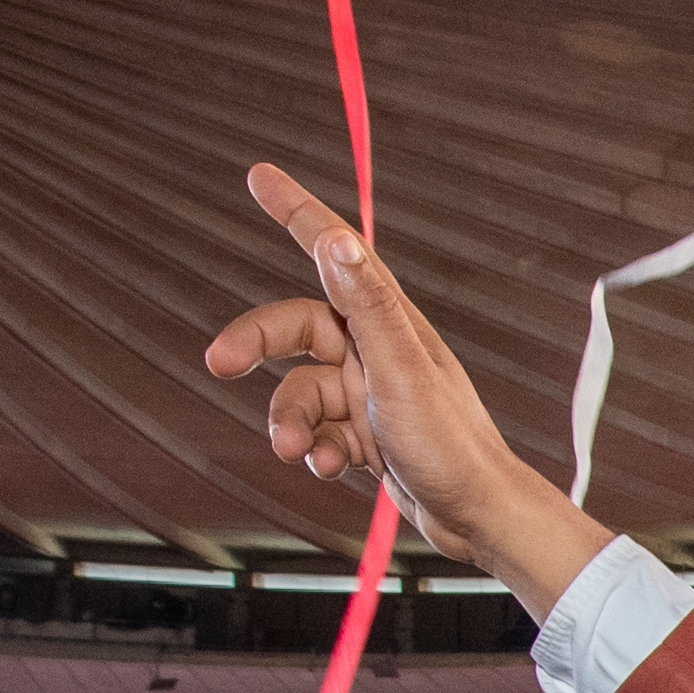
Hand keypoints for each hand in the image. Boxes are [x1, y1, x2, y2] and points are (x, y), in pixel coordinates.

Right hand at [207, 166, 610, 614]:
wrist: (477, 517)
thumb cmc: (449, 443)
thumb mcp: (401, 370)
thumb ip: (367, 306)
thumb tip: (337, 240)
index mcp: (389, 321)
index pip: (335, 251)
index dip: (297, 212)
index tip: (259, 175)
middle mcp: (376, 349)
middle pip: (294, 328)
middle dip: (255, 344)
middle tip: (216, 362)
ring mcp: (368, 393)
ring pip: (299, 391)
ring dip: (288, 420)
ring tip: (297, 451)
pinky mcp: (364, 435)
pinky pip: (316, 433)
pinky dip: (314, 451)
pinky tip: (331, 468)